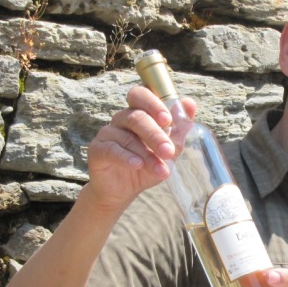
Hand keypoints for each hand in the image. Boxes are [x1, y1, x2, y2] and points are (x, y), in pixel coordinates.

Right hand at [85, 85, 194, 212]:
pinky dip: (126, 157)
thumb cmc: (146, 166)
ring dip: (146, 154)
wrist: (123, 191)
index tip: (167, 120)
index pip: (141, 95)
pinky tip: (137, 165)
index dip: (153, 104)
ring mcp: (108, 133)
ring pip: (128, 137)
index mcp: (139, 113)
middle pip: (137, 117)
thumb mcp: (167, 151)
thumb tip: (190, 104)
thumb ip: (178, 130)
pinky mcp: (97, 149)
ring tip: (160, 170)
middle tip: (168, 151)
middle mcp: (122, 119)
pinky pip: (112, 149)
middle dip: (155, 134)